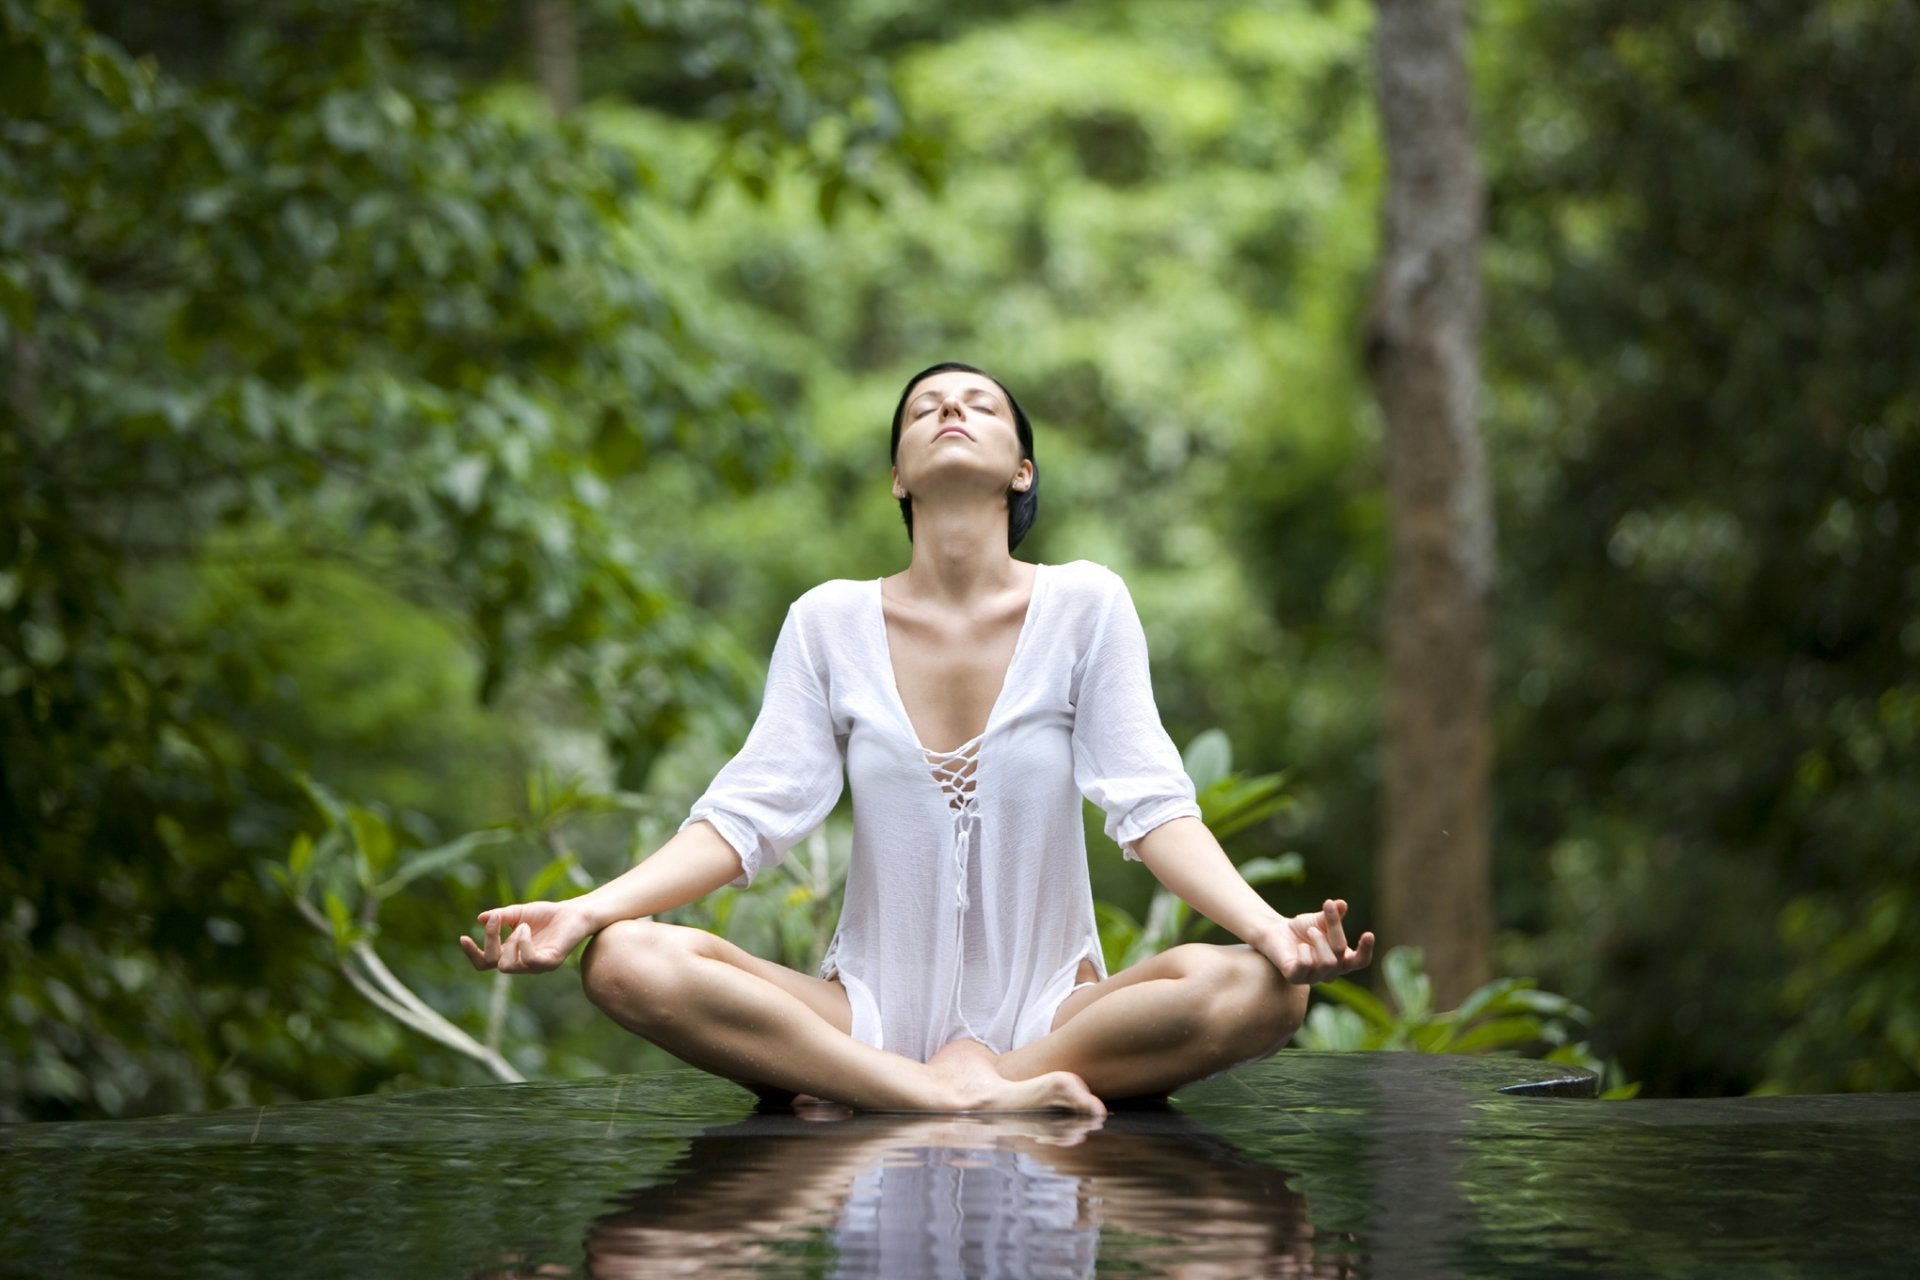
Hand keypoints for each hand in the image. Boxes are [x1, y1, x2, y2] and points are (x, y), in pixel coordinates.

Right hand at [458, 901, 591, 973]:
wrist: (575, 912)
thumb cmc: (547, 914)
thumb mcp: (519, 912)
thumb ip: (500, 917)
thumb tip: (480, 918)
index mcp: (511, 952)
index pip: (485, 963)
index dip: (472, 954)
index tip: (463, 937)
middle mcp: (521, 962)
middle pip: (493, 963)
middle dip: (490, 940)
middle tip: (496, 920)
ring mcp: (535, 966)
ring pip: (507, 965)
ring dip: (509, 942)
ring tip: (523, 925)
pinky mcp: (550, 963)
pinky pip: (528, 960)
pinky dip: (522, 943)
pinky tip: (527, 928)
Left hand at [1252, 899, 1374, 984]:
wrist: (1276, 932)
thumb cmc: (1302, 928)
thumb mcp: (1320, 920)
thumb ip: (1333, 916)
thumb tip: (1342, 904)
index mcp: (1342, 961)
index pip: (1361, 961)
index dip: (1366, 950)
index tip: (1368, 934)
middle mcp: (1331, 973)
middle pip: (1341, 951)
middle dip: (1334, 927)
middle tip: (1326, 908)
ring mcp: (1313, 978)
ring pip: (1327, 961)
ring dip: (1318, 939)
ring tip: (1310, 931)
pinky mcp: (1296, 978)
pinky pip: (1306, 964)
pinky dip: (1304, 950)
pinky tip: (1299, 947)